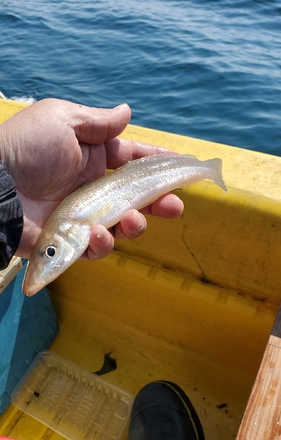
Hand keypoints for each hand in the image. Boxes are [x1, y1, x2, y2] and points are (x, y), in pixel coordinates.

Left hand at [0, 98, 182, 258]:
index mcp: (91, 157)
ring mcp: (82, 215)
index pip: (131, 160)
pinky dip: (103, 244)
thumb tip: (127, 111)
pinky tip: (98, 234)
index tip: (182, 168)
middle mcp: (91, 187)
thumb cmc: (27, 148)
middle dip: (158, 202)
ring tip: (132, 221)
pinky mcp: (71, 241)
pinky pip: (97, 248)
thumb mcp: (64, 120)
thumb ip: (99, 122)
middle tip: (174, 207)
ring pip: (122, 226)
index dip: (156, 164)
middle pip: (134, 198)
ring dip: (135, 225)